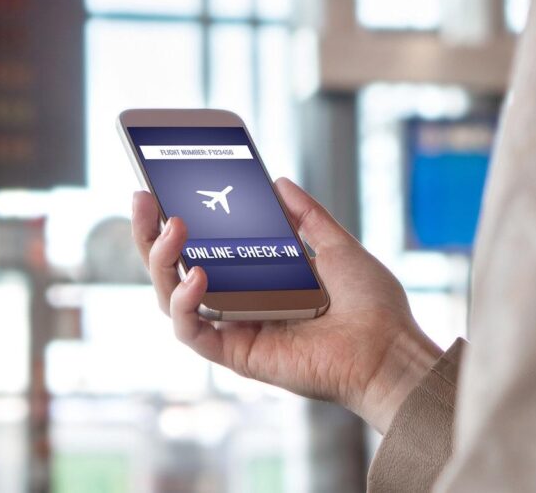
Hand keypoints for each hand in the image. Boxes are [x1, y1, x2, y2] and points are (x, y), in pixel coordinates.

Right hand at [132, 177, 441, 433]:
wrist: (391, 352)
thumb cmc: (372, 309)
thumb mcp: (337, 246)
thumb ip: (306, 217)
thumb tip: (277, 182)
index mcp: (252, 280)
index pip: (199, 248)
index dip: (172, 221)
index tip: (159, 186)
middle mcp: (234, 304)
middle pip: (171, 270)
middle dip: (149, 234)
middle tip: (143, 198)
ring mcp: (231, 329)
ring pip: (169, 297)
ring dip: (161, 260)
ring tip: (173, 227)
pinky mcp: (233, 354)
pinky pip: (190, 330)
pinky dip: (184, 302)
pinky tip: (197, 275)